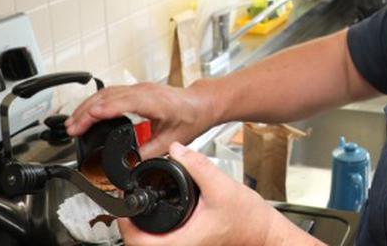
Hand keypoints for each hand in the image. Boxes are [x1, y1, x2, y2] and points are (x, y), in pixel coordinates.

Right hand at [65, 82, 214, 157]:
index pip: (120, 103)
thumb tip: (130, 164)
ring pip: (106, 93)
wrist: (200, 103)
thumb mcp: (172, 140)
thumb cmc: (191, 117)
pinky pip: (111, 93)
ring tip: (73, 123)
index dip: (100, 112)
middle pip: (107, 97)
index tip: (83, 122)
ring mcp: (139, 88)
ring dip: (87, 107)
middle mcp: (143, 91)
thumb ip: (150, 152)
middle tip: (71, 129)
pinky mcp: (136, 90)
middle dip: (85, 112)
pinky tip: (87, 113)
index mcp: (152, 102)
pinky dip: (96, 103)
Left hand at [118, 142, 321, 245]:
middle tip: (126, 204)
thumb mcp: (221, 186)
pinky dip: (155, 229)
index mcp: (182, 241)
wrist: (264, 231)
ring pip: (152, 244)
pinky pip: (165, 240)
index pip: (139, 243)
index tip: (122, 206)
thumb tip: (176, 149)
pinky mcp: (191, 242)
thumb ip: (197, 165)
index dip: (124, 224)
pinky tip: (159, 211)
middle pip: (140, 245)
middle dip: (129, 225)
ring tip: (138, 206)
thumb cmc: (248, 219)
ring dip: (141, 228)